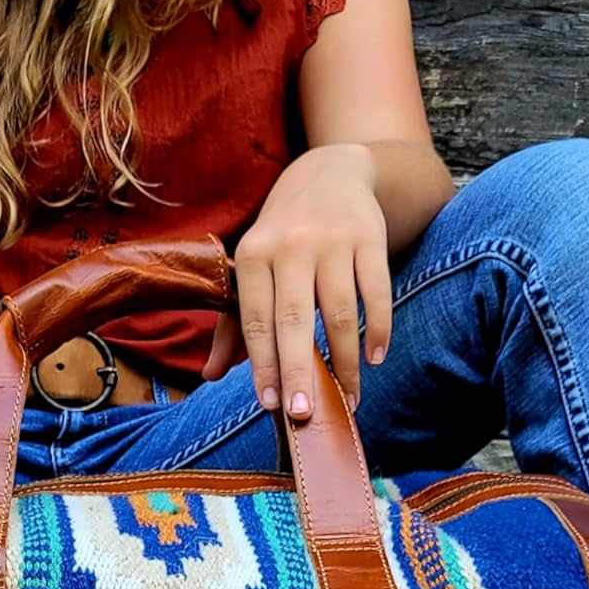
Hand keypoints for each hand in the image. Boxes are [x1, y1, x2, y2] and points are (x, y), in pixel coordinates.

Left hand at [202, 142, 390, 419]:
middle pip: (295, 321)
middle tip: (304, 415)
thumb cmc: (283, 236)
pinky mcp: (370, 238)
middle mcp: (290, 245)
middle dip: (299, 372)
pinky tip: (375, 358)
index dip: (262, 365)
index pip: (256, 320)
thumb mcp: (252, 268)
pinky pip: (377, 293)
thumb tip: (209, 376)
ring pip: (341, 313)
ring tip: (348, 398)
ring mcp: (333, 241)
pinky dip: (379, 329)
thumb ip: (233, 324)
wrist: (330, 173)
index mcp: (253, 255)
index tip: (271, 405)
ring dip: (346, 362)